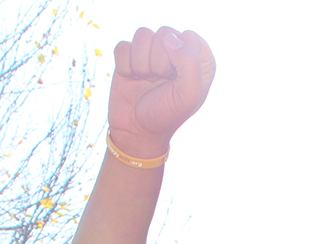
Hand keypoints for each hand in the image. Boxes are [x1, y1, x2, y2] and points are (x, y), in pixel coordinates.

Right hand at [108, 27, 215, 157]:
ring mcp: (151, 52)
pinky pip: (123, 46)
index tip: (176, 79)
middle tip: (160, 81)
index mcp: (198, 58)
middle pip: (164, 33)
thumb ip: (189, 62)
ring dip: (142, 63)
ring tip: (147, 80)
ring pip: (142, 35)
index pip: (189, 37)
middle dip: (159, 61)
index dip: (179, 57)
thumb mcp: (188, 94)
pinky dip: (125, 65)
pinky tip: (132, 78)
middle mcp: (175, 51)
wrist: (137, 131)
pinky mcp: (129, 56)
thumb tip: (169, 37)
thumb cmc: (167, 114)